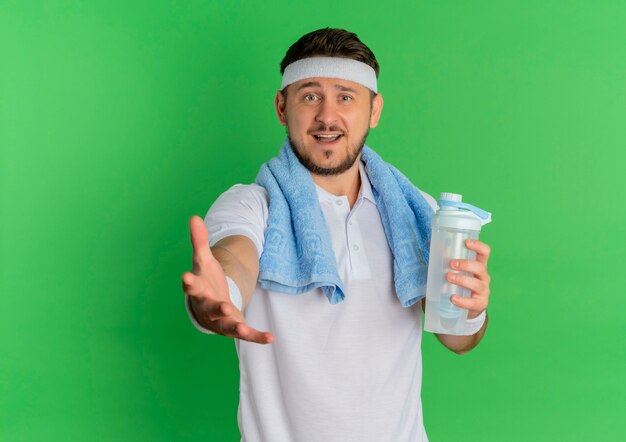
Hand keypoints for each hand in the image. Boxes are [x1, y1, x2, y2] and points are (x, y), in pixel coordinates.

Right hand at [182, 216, 273, 343]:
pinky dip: (257, 337)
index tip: (186, 277)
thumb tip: (194, 217)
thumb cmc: (206, 282)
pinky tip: (270, 338)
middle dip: (216, 308)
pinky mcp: (235, 327)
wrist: (208, 308)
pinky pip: (247, 334)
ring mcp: (221, 320)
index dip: (189, 282)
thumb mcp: (204, 260)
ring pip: (227, 325)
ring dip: (235, 327)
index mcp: (200, 290)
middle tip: (222, 306)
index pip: (193, 285)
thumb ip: (199, 241)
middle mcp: (208, 307)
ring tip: (243, 329)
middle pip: (210, 308)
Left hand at [447, 239, 490, 318]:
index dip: (478, 246)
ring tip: (448, 277)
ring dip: (462, 280)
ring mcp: (484, 291)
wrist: (466, 306)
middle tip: (451, 264)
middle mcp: (484, 277)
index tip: (466, 242)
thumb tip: (432, 241)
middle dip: (466, 264)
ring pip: (476, 284)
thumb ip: (446, 257)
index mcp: (479, 265)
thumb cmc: (460, 283)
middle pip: (480, 267)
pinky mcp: (480, 304)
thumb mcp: (456, 270)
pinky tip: (453, 298)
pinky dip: (462, 301)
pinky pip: (472, 302)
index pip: (485, 252)